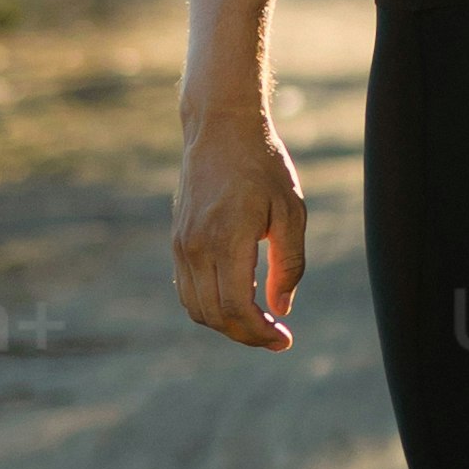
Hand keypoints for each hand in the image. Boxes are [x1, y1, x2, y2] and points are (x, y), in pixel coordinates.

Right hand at [175, 105, 305, 349]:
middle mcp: (197, 246)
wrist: (221, 128)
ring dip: (227, 325)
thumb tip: (281, 309)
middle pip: (215, 315)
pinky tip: (238, 303)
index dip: (260, 332)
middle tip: (277, 337)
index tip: (285, 339)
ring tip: (260, 323)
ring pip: (196, 308)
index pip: (236, 307)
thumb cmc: (264, 165)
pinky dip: (209, 308)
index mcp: (227, 237)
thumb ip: (289, 263)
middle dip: (247, 335)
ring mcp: (182, 245)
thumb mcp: (291, 210)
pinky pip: (187, 291)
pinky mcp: (178, 241)